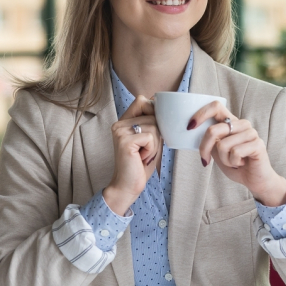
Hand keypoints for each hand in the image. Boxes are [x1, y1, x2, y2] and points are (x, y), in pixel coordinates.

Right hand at [103, 95, 161, 215]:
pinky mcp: (124, 141)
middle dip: (158, 133)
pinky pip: (151, 137)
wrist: (127, 185)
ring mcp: (120, 131)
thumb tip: (166, 107)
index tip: (153, 132)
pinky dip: (152, 150)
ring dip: (155, 144)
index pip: (142, 100)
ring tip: (143, 155)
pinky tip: (141, 158)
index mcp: (124, 121)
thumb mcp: (150, 139)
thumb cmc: (141, 164)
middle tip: (146, 149)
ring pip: (154, 126)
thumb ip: (154, 123)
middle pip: (153, 114)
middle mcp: (119, 123)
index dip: (154, 112)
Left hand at [191, 101, 285, 206]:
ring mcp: (251, 133)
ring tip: (233, 162)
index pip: (216, 106)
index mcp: (231, 122)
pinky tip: (241, 163)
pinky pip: (235, 152)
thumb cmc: (234, 164)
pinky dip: (233, 162)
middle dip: (205, 148)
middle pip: (213, 130)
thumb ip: (210, 139)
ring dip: (223, 159)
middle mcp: (242, 124)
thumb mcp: (217, 150)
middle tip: (206, 160)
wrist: (254, 179)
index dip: (201, 114)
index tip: (190, 127)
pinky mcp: (257, 144)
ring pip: (223, 145)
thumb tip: (192, 129)